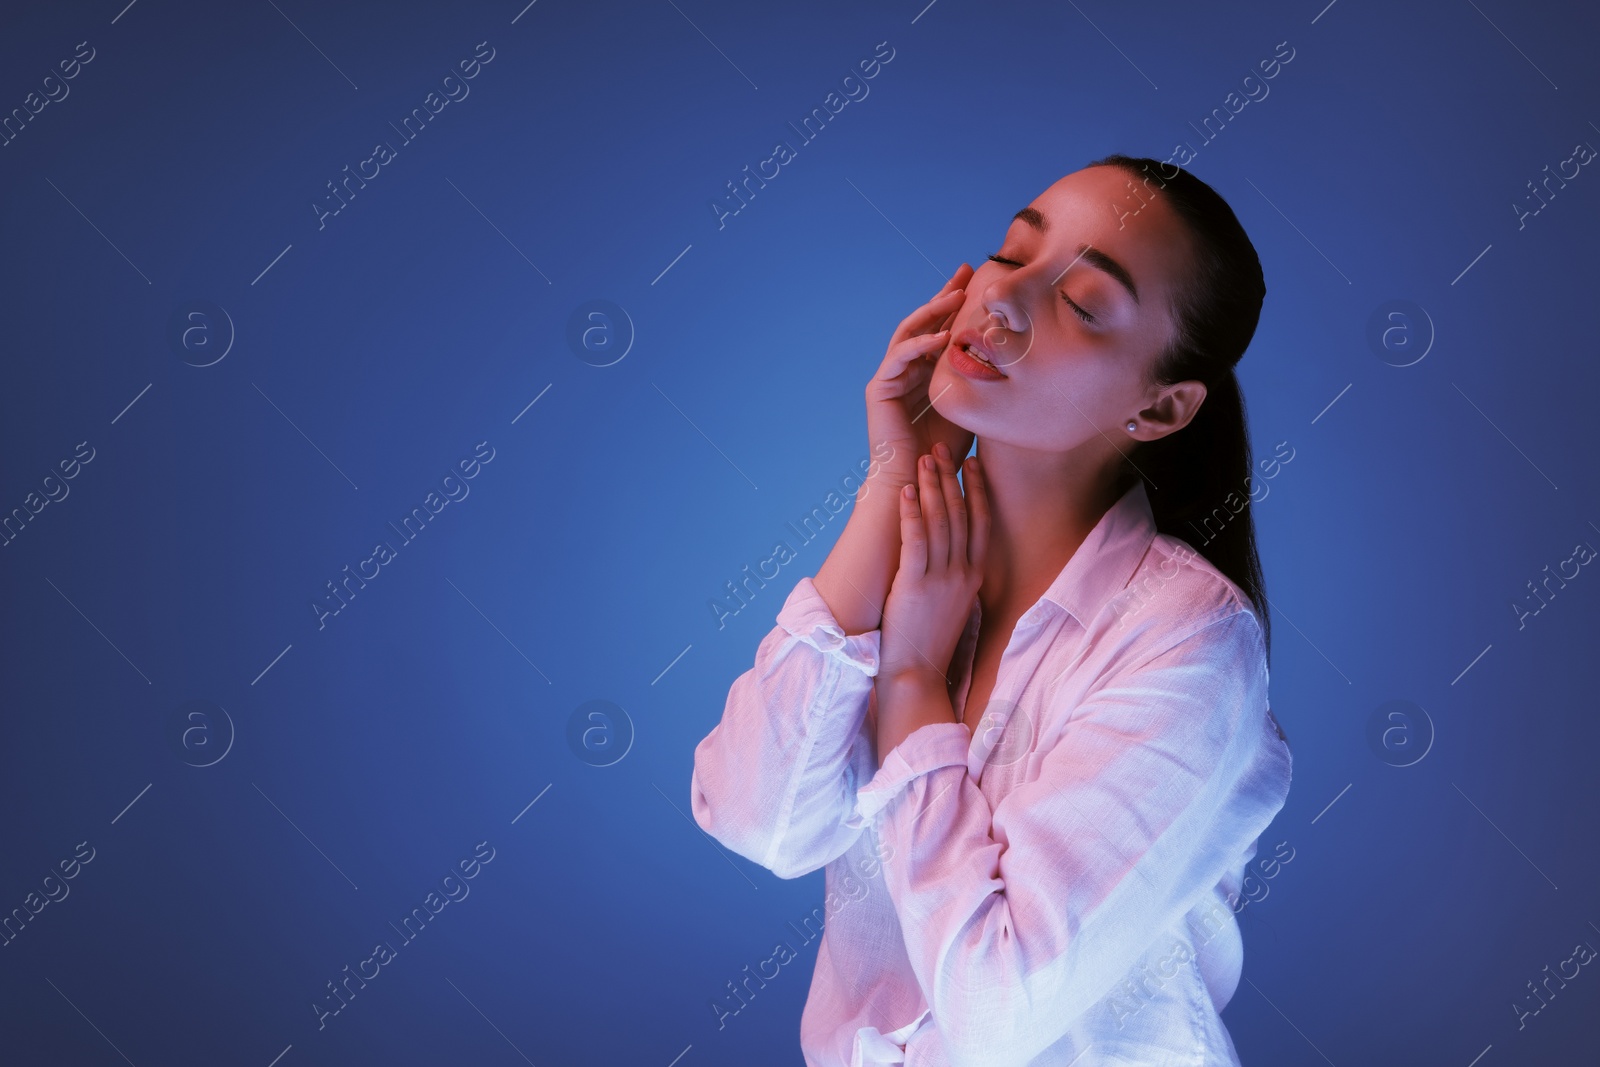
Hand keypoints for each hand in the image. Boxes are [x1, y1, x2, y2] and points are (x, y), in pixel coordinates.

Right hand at [861, 265, 976, 504]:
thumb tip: (1015, 361)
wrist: (917, 484)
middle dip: (945, 297)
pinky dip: (918, 346)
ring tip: (954, 296)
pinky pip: (898, 359)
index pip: (942, 330)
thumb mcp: (972, 410)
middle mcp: (907, 371)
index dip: (958, 307)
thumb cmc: (944, 456)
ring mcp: (891, 378)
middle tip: (966, 272)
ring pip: (909, 333)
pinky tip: (940, 337)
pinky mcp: (880, 389)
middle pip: (925, 323)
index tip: (980, 282)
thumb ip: (980, 384)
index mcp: (927, 374)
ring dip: (931, 312)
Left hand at [877, 445, 989, 685]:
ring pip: (940, 522)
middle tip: (942, 447)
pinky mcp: (916, 585)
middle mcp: (963, 574)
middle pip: (960, 514)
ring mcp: (941, 579)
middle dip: (951, 477)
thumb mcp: (952, 601)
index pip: (981, 522)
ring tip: (924, 458)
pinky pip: (916, 540)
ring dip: (932, 486)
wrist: (917, 673)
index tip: (972, 461)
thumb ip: (954, 573)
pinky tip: (908, 489)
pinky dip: (912, 511)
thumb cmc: (929, 638)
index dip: (977, 488)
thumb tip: (949, 548)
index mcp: (974, 576)